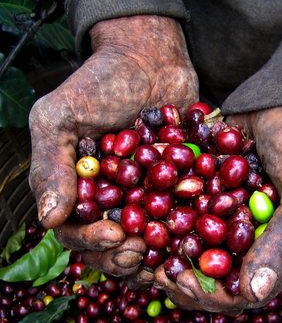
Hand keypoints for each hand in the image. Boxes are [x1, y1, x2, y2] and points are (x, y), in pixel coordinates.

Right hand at [29, 15, 198, 277]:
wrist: (150, 61)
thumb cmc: (100, 83)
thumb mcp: (60, 117)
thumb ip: (51, 165)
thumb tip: (49, 219)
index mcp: (77, 191)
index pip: (76, 231)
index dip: (91, 242)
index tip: (115, 235)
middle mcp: (110, 201)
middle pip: (110, 247)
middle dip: (122, 257)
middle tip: (139, 252)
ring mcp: (143, 198)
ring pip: (145, 244)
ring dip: (152, 259)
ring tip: (165, 261)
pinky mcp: (174, 191)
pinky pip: (178, 221)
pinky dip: (183, 237)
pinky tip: (192, 243)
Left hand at [155, 106, 281, 314]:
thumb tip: (253, 294)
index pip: (245, 294)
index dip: (211, 295)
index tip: (179, 280)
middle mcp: (255, 244)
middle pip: (215, 280)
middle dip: (183, 280)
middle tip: (156, 271)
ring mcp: (231, 222)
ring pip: (195, 255)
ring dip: (168, 257)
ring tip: (145, 252)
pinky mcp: (212, 200)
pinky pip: (186, 221)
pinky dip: (165, 224)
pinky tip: (144, 220)